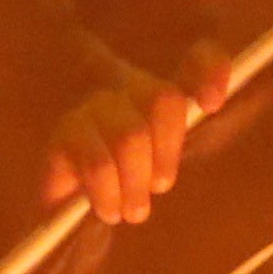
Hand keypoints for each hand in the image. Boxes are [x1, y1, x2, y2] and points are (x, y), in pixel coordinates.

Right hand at [39, 40, 236, 226]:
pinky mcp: (61, 138)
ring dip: (136, 182)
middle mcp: (118, 85)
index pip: (191, 56)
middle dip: (166, 154)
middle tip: (156, 188)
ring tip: (130, 211)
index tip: (211, 103)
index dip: (209, 67)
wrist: (61, 217)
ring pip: (131, 136)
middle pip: (161, 98)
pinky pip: (98, 164)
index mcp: (149, 89)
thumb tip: (209, 104)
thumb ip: (176, 142)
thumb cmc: (115, 187)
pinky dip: (109, 194)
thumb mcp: (152, 166)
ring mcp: (86, 107)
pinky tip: (107, 209)